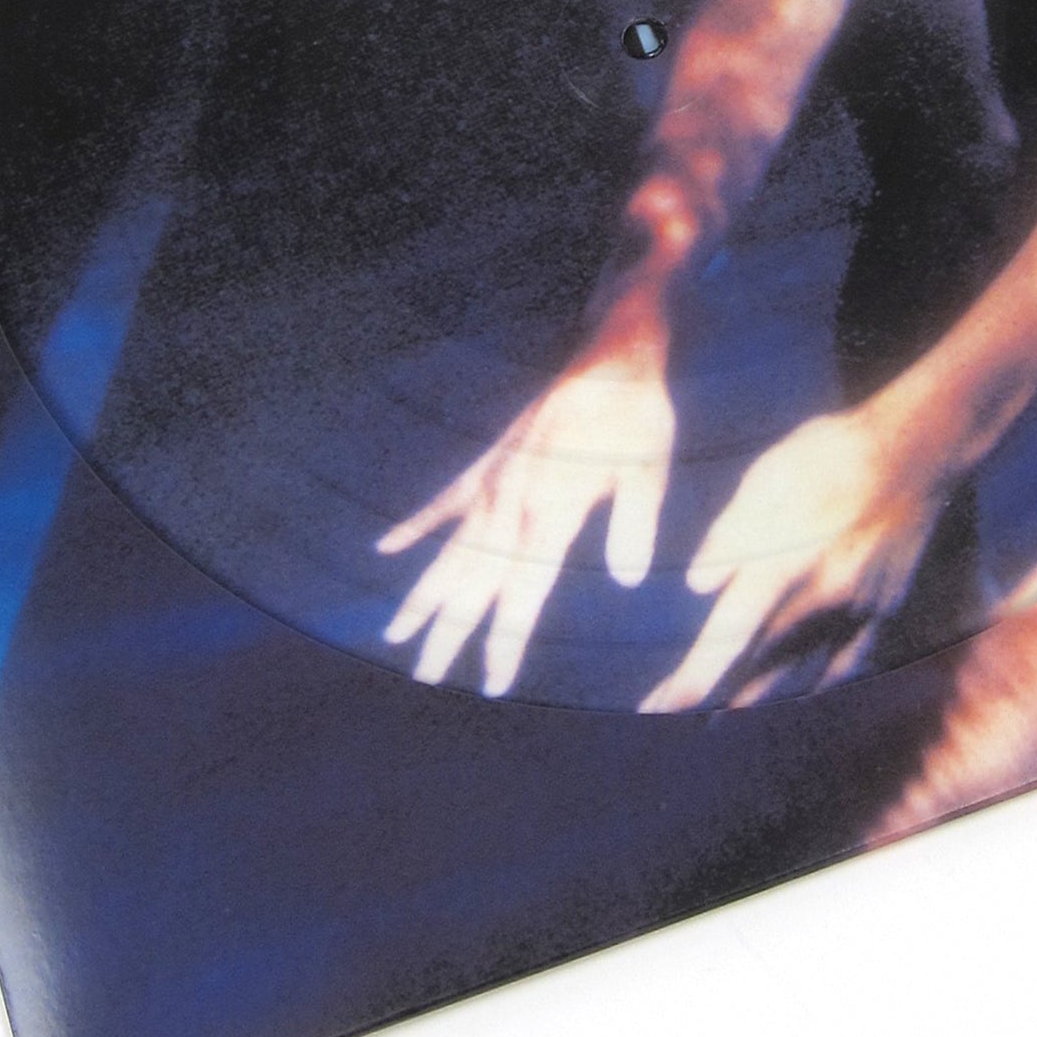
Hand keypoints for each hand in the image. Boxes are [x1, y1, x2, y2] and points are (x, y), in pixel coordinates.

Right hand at [379, 340, 675, 696]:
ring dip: (424, 594)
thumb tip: (627, 580)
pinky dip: (416, 525)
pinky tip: (385, 547)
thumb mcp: (650, 466)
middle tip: (424, 678)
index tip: (491, 684)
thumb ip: (634, 523)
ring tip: (394, 636)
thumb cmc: (637, 411)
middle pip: (473, 582)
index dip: (505, 642)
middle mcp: (511, 500)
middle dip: (449, 634)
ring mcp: (494, 479)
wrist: (611, 351)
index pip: (522, 592)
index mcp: (550, 508)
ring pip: (451, 550)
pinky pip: (444, 500)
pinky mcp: (491, 460)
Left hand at [638, 404, 949, 711]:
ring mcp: (858, 609)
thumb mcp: (763, 480)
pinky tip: (803, 688)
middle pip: (760, 667)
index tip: (659, 709)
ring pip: (802, 672)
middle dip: (718, 694)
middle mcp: (820, 600)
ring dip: (762, 694)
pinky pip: (848, 660)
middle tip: (685, 714)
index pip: (727, 640)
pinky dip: (819, 678)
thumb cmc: (829, 454)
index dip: (691, 681)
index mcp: (784, 566)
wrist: (916, 448)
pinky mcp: (884, 606)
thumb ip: (728, 537)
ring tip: (729, 709)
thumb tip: (700, 588)